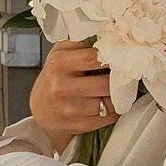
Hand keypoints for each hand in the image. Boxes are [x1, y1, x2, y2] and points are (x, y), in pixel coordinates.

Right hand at [29, 39, 118, 154]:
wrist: (42, 108)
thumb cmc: (55, 76)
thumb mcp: (60, 54)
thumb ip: (82, 45)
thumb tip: (110, 40)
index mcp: (58, 63)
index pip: (94, 58)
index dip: (112, 58)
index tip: (120, 59)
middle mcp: (61, 87)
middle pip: (105, 83)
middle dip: (118, 80)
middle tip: (124, 76)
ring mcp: (70, 108)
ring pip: (109, 102)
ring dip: (118, 97)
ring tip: (116, 91)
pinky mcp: (79, 125)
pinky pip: (108, 117)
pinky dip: (114, 111)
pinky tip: (109, 105)